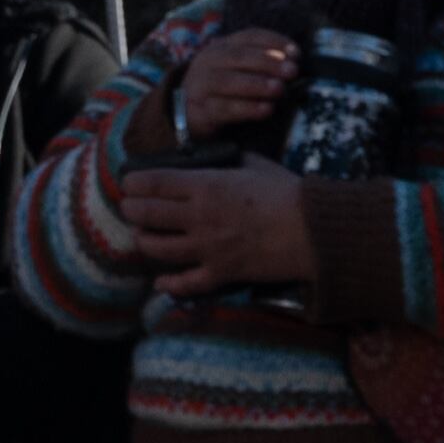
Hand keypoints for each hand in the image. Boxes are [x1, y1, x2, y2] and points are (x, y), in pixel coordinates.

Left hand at [123, 158, 315, 299]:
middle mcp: (199, 217)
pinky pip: (185, 283)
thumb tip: (212, 158)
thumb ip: (227, 161)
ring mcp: (208, 248)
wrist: (314, 231)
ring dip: (143, 241)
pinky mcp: (221, 273)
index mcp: (205, 185)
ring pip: (157, 247)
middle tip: (130, 208)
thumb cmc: (287, 193)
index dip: (133, 182)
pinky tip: (160, 282)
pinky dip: (169, 284)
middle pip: (146, 214)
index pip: (152, 183)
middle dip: (132, 209)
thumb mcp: (254, 164)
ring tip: (142, 236)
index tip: (129, 182)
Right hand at [170, 28, 298, 143]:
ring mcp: (201, 86)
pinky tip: (266, 109)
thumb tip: (294, 63)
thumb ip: (261, 64)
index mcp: (222, 46)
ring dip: (257, 84)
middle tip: (292, 71)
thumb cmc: (223, 89)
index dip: (274, 42)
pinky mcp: (200, 111)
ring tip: (279, 89)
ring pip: (228, 81)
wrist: (188, 112)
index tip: (296, 53)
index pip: (249, 36)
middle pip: (238, 56)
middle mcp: (209, 62)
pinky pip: (223, 108)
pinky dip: (247, 108)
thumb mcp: (237, 69)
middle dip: (267, 62)